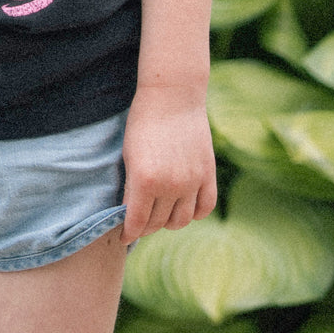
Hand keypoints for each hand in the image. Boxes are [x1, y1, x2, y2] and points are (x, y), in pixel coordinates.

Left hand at [120, 83, 216, 244]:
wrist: (172, 96)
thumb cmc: (143, 121)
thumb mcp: (129, 154)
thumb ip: (132, 186)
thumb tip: (131, 213)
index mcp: (145, 180)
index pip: (137, 222)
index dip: (129, 233)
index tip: (125, 236)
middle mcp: (170, 185)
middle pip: (158, 223)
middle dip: (146, 226)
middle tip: (140, 223)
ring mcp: (192, 181)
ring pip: (182, 220)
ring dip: (169, 222)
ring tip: (161, 215)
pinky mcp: (208, 174)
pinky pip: (204, 207)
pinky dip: (194, 213)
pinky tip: (184, 207)